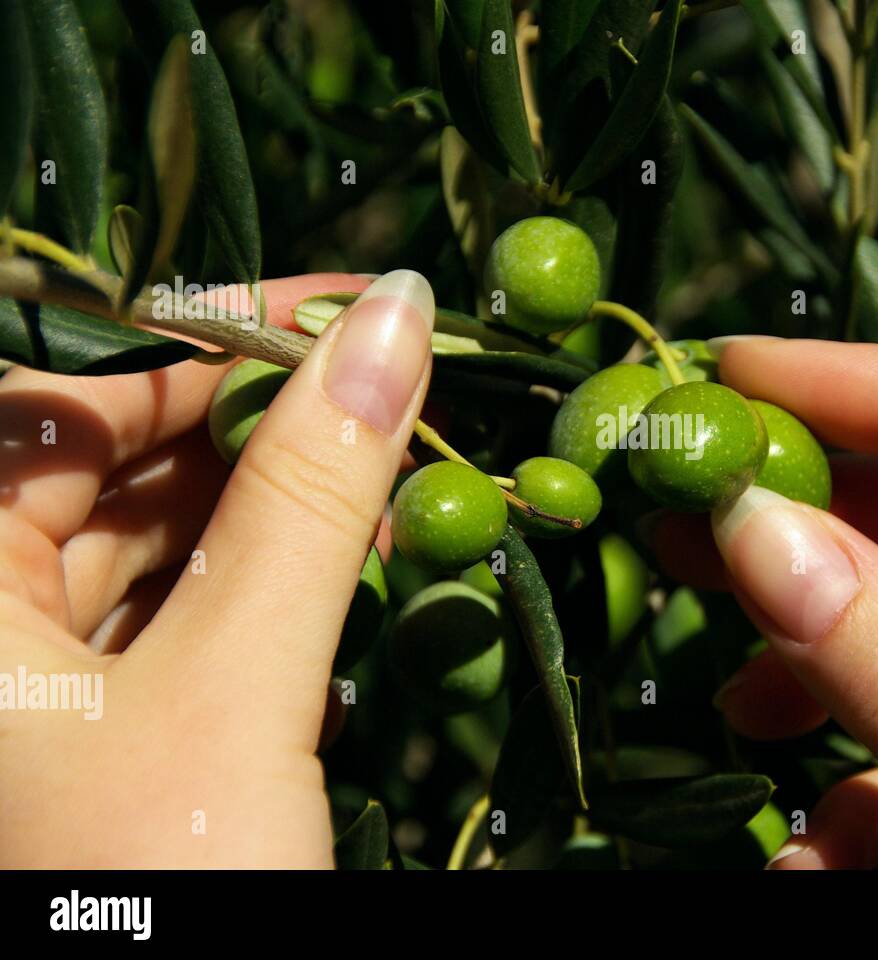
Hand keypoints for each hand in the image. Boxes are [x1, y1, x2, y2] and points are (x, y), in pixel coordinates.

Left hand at [0, 270, 431, 866]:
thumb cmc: (146, 900)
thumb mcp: (234, 690)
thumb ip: (315, 500)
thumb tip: (395, 323)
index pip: (63, 397)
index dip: (213, 337)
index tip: (350, 307)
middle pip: (114, 460)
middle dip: (259, 421)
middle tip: (390, 383)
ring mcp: (31, 678)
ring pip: (157, 537)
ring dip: (277, 503)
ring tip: (386, 467)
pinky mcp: (97, 726)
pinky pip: (179, 610)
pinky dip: (266, 579)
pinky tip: (344, 559)